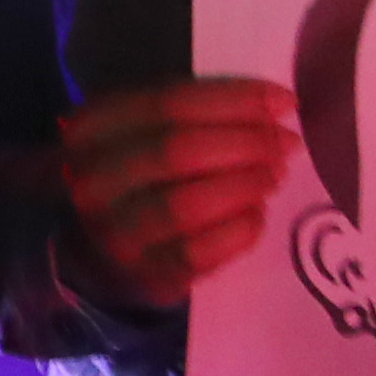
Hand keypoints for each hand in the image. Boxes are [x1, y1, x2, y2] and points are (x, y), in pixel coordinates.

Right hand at [52, 76, 301, 314]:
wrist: (103, 251)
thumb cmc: (140, 176)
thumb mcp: (146, 130)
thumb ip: (194, 111)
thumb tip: (275, 104)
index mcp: (89, 131)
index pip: (167, 104)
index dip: (234, 100)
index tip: (285, 101)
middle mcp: (92, 182)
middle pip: (177, 151)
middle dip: (246, 143)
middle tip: (286, 143)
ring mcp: (115, 233)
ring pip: (186, 204)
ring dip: (245, 185)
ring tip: (274, 175)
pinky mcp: (146, 275)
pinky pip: (200, 252)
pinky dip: (239, 228)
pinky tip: (257, 214)